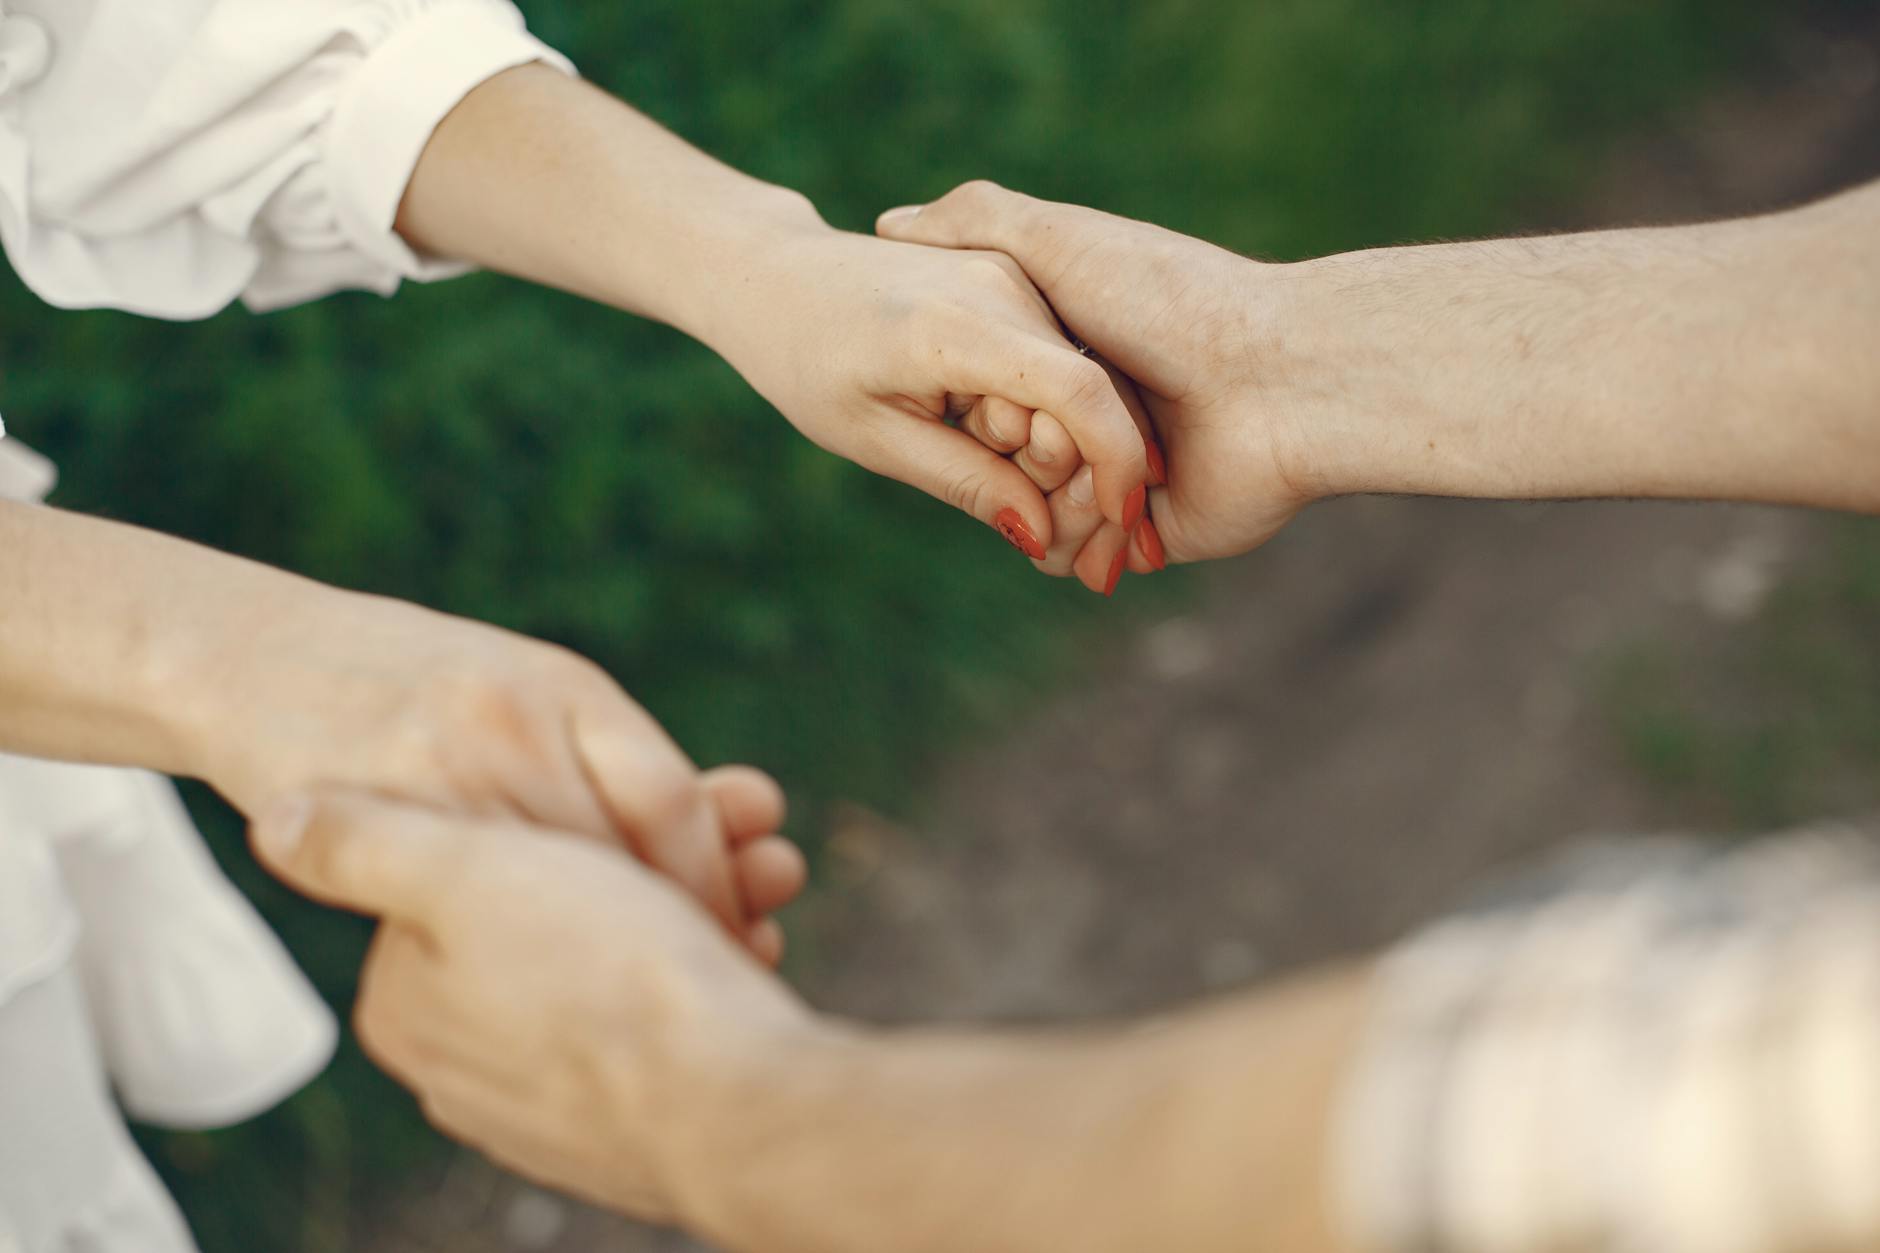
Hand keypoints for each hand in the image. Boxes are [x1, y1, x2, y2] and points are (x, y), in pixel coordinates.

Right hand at [184, 584, 803, 959]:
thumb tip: (738, 829)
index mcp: (571, 688)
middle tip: (715, 987)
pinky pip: (456, 901)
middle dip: (684, 928)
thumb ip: (609, 761)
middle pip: (628, 848)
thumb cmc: (414, 691)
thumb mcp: (527, 695)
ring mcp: (440, 762)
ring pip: (549, 886)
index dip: (717, 884)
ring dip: (604, 955)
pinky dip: (500, 955)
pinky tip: (523, 993)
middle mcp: (516, 719)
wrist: (252, 658)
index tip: (747, 938)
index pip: (673, 802)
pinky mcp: (367, 809)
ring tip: (639, 1013)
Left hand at [248, 790, 815, 1223]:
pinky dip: (700, 982)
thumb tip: (275, 821)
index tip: (626, 794)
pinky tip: (745, 957)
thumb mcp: (470, 872)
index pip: (461, 879)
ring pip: (614, 970)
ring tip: (763, 876)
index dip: (553, 821)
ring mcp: (544, 1109)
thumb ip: (363, 843)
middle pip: (547, 921)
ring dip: (689, 910)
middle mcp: (459, 1069)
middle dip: (639, 863)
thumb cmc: (611, 976)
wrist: (739, 1112)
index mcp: (406, 1006)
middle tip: (726, 828)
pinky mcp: (623, 1131)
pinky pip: (656, 1029)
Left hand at [697, 225, 1150, 556]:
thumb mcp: (875, 439)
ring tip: (986, 455)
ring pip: (1081, 378)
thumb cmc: (807, 363)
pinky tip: (997, 432)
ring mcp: (1011, 272)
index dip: (1115, 466)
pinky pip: (1057, 356)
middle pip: (1090, 393)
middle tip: (1029, 519)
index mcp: (954, 326)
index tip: (1120, 528)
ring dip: (1059, 441)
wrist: (775, 277)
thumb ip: (965, 483)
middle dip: (1079, 470)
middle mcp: (999, 283)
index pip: (1079, 392)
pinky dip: (1046, 409)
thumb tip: (1042, 538)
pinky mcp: (1013, 274)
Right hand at [877, 183, 1311, 564]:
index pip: (980, 393)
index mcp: (1069, 352)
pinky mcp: (1145, 532)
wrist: (1279, 381)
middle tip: (1047, 438)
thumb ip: (974, 222)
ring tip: (1093, 481)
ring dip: (1047, 508)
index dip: (972, 403)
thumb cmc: (1169, 302)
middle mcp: (1090, 416)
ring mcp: (1117, 477)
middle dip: (1007, 459)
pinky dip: (1079, 547)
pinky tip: (1109, 521)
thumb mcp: (1060, 243)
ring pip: (1030, 516)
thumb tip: (888, 223)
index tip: (991, 394)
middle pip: (998, 459)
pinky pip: (1076, 559)